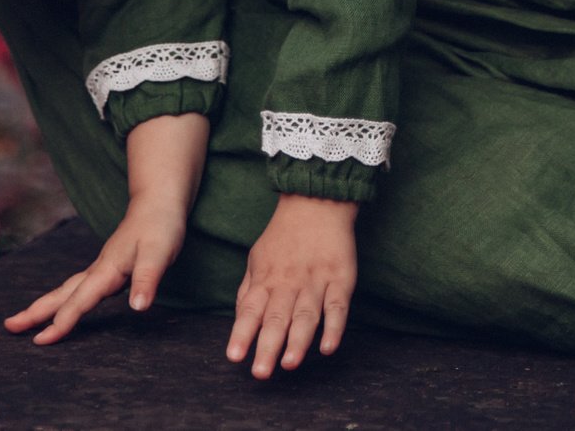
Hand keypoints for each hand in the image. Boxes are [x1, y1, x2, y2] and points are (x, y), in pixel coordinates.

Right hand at [3, 186, 187, 343]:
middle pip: (62, 294)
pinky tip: (63, 305)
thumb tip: (137, 308)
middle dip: (35, 312)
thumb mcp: (160, 253)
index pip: (80, 300)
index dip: (62, 322)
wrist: (158, 201)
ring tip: (23, 320)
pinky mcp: (107, 268)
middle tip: (9, 327)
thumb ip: (147, 280)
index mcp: (107, 269)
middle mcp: (98, 270)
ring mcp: (101, 268)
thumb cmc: (160, 226)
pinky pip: (78, 288)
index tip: (40, 341)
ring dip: (45, 306)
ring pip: (67, 290)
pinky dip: (64, 299)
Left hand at [228, 194, 357, 377]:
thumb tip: (239, 319)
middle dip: (268, 347)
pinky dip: (334, 327)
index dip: (242, 334)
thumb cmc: (284, 236)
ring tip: (289, 364)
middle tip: (260, 373)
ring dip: (298, 341)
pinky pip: (337, 306)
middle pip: (277, 318)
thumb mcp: (256, 258)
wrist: (317, 202)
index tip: (234, 357)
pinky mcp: (341, 279)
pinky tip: (328, 347)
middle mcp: (289, 283)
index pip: (250, 310)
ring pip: (306, 315)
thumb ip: (248, 290)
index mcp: (266, 279)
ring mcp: (316, 281)